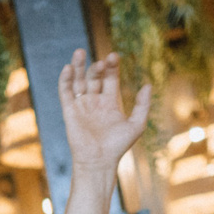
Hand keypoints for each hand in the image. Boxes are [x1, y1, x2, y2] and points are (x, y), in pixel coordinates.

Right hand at [58, 50, 151, 174]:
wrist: (99, 161)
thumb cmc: (118, 146)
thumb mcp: (136, 125)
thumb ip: (143, 105)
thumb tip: (148, 85)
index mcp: (110, 102)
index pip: (110, 78)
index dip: (112, 66)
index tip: (114, 56)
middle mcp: (95, 101)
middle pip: (94, 76)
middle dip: (98, 66)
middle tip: (103, 61)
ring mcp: (81, 105)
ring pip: (78, 80)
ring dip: (79, 66)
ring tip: (80, 52)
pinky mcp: (69, 111)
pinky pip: (65, 92)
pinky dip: (65, 80)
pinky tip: (69, 68)